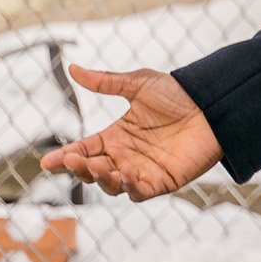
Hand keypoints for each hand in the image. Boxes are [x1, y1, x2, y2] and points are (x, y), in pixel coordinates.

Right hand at [40, 66, 222, 200]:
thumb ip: (106, 82)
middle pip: (93, 170)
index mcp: (116, 136)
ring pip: (112, 184)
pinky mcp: (161, 182)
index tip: (47, 161)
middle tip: (74, 159)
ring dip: (101, 178)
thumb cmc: (177, 94)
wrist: (213, 104)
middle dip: (80, 167)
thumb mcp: (138, 85)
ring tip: (97, 165)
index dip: (65, 156)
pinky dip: (128, 188)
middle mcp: (125, 156)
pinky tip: (123, 176)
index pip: (84, 149)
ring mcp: (142, 171)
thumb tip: (73, 69)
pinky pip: (139, 192)